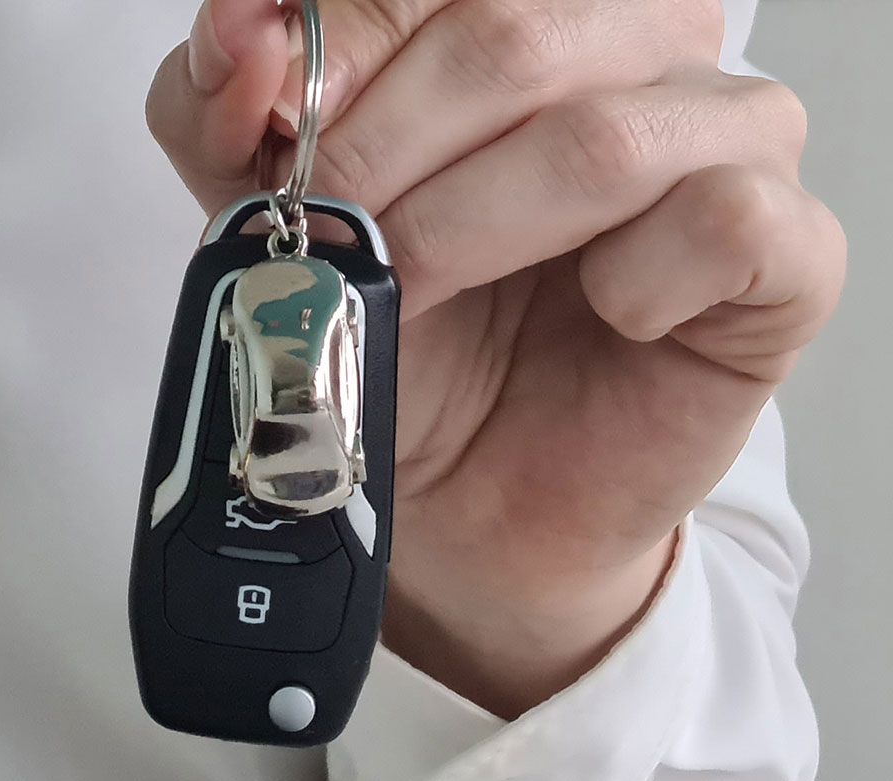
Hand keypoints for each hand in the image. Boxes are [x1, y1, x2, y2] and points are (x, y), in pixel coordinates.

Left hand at [147, 0, 844, 716]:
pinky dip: (631, 285)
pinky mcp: (785, 252)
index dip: (340, 49)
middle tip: (335, 244)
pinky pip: (722, 221)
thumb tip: (235, 27)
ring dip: (469, 232)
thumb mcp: (266, 219)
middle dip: (384, 156)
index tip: (275, 143)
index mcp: (526, 10)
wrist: (455, 502)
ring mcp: (728, 138)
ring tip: (419, 295)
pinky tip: (601, 318)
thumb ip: (224, 113)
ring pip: (602, 137)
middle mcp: (640, 44)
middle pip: (508, 36)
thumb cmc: (394, 340)